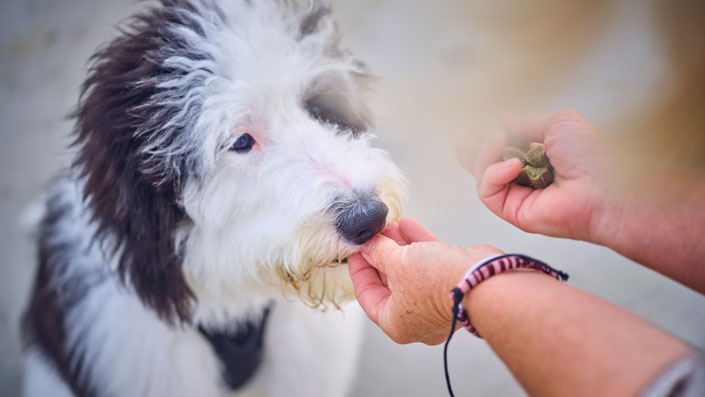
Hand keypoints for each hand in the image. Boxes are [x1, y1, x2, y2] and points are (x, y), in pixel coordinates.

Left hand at [348, 218, 502, 344]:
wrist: (486, 280)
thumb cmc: (442, 283)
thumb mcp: (398, 263)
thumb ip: (379, 252)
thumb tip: (369, 246)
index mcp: (397, 323)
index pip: (368, 296)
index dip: (359, 269)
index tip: (354, 250)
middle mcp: (416, 317)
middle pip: (389, 282)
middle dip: (381, 254)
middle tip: (373, 234)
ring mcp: (436, 301)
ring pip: (410, 271)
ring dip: (399, 246)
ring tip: (389, 225)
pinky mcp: (452, 283)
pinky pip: (429, 263)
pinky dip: (418, 244)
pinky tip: (407, 224)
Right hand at [461, 110, 625, 241]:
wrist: (608, 189)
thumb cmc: (594, 157)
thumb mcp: (559, 124)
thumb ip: (525, 122)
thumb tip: (501, 119)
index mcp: (539, 156)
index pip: (502, 147)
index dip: (483, 137)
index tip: (467, 125)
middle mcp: (526, 177)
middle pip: (485, 163)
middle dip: (471, 148)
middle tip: (458, 135)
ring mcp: (518, 196)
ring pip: (481, 175)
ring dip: (484, 154)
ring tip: (497, 140)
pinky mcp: (513, 212)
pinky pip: (487, 192)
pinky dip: (493, 174)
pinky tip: (513, 165)